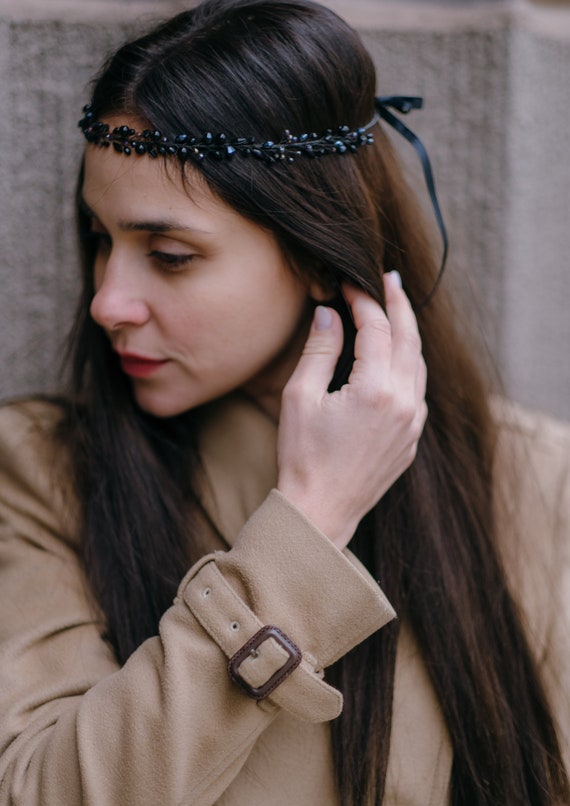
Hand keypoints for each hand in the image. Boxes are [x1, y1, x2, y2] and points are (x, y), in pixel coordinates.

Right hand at [277, 271, 427, 550]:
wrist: (320, 511)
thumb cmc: (302, 456)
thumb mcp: (300, 397)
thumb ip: (319, 349)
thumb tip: (330, 313)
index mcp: (375, 390)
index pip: (377, 328)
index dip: (364, 300)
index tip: (350, 284)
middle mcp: (404, 403)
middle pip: (408, 339)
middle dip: (399, 306)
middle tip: (388, 281)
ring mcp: (412, 423)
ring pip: (417, 364)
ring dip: (407, 334)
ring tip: (395, 312)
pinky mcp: (411, 439)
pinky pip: (417, 390)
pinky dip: (408, 364)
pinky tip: (395, 357)